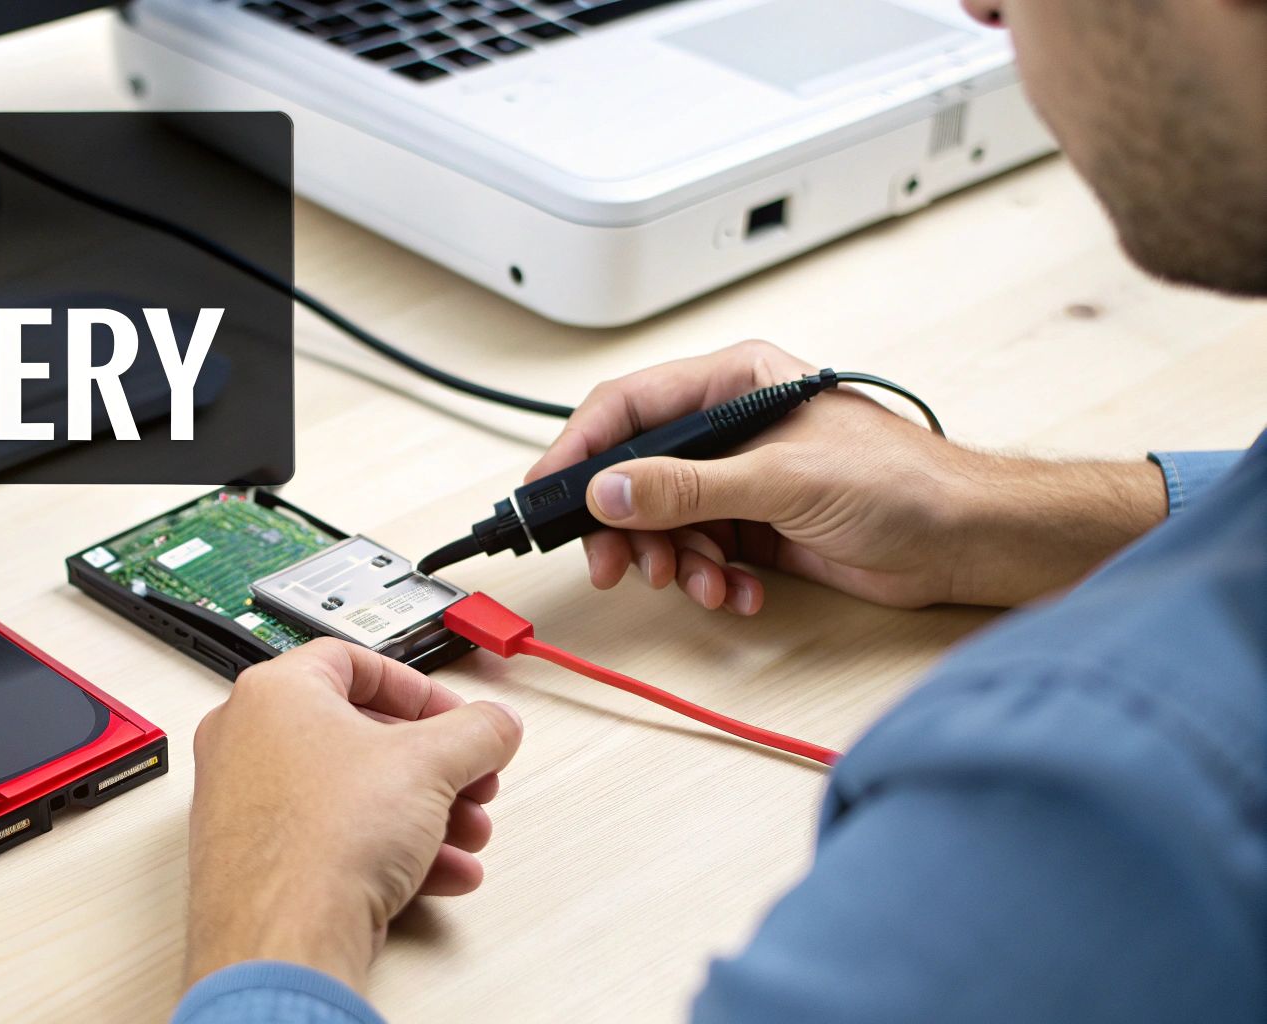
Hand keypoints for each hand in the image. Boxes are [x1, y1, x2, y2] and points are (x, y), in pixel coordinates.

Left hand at [184, 638, 522, 991]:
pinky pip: (334, 838)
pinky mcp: (259, 861)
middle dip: (433, 764)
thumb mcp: (431, 764)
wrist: (283, 939)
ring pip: (353, 793)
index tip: (453, 716)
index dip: (418, 689)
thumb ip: (477, 732)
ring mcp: (246, 804)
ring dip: (423, 811)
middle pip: (360, 734)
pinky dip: (390, 849)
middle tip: (470, 779)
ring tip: (466, 833)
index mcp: (274, 694)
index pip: (353, 662)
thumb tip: (495, 725)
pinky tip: (440, 872)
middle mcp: (247, 741)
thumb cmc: (323, 841)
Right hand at [528, 340, 1167, 609]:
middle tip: (617, 566)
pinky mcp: (757, 527)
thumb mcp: (781, 480)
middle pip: (636, 472)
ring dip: (674, 560)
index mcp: (734, 384)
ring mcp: (742, 479)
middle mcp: (730, 428)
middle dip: (625, 525)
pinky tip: (736, 591)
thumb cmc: (904, 481)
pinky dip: (710, 578)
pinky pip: (701, 553)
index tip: (546, 495)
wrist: (968, 541)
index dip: (579, 451)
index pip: (628, 407)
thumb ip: (686, 487)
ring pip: (665, 521)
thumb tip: (607, 493)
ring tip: (700, 582)